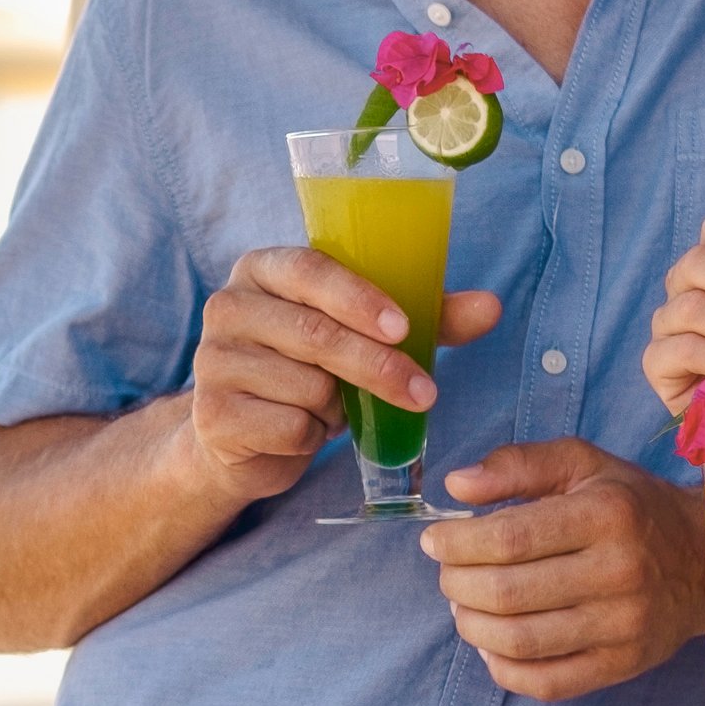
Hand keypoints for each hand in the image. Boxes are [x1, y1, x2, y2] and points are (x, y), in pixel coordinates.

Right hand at [186, 247, 501, 503]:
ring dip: (337, 408)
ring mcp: (212, 360)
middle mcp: (228, 306)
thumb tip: (492, 306)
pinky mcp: (212, 414)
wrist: (242, 437)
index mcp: (262, 268)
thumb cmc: (310, 371)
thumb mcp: (364, 338)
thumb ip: (426, 318)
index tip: (405, 329)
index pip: (313, 270)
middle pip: (316, 333)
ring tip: (330, 406)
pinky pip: (289, 427)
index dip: (361, 299)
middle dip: (378, 368)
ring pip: (307, 386)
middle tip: (424, 394)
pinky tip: (303, 431)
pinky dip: (312, 437)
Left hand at [423, 440, 704, 698]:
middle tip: (448, 574)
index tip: (436, 542)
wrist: (704, 559)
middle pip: (507, 593)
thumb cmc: (631, 506)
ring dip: (472, 626)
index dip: (457, 544)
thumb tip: (456, 485)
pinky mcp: (623, 665)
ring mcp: (623, 626)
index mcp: (606, 515)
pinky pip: (546, 683)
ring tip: (464, 606)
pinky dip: (503, 669)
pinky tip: (492, 644)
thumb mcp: (582, 465)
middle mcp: (619, 572)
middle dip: (456, 584)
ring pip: (520, 642)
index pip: (509, 538)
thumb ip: (518, 465)